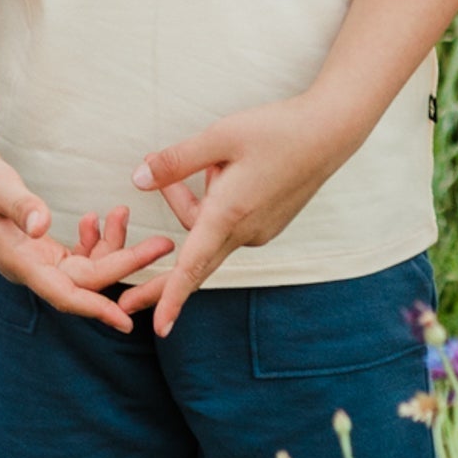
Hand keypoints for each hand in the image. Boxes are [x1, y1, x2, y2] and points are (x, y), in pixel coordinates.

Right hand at [0, 134, 168, 331]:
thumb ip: (20, 205)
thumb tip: (43, 225)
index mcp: (19, 262)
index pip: (66, 294)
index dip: (97, 308)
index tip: (129, 322)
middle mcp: (29, 267)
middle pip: (86, 279)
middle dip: (126, 263)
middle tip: (164, 243)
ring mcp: (34, 258)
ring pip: (85, 267)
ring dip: (111, 246)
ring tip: (125, 212)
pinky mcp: (37, 246)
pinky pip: (76, 255)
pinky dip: (93, 240)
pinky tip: (98, 217)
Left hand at [123, 93, 356, 335]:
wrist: (331, 132)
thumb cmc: (276, 130)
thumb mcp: (219, 136)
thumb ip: (176, 161)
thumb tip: (138, 180)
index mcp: (229, 213)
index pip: (193, 264)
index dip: (172, 297)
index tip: (159, 327)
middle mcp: (246, 231)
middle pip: (195, 263)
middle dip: (161, 281)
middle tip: (127, 298)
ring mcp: (261, 230)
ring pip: (211, 231)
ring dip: (195, 203)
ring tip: (212, 161)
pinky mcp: (269, 224)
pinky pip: (230, 224)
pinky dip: (217, 204)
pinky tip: (230, 169)